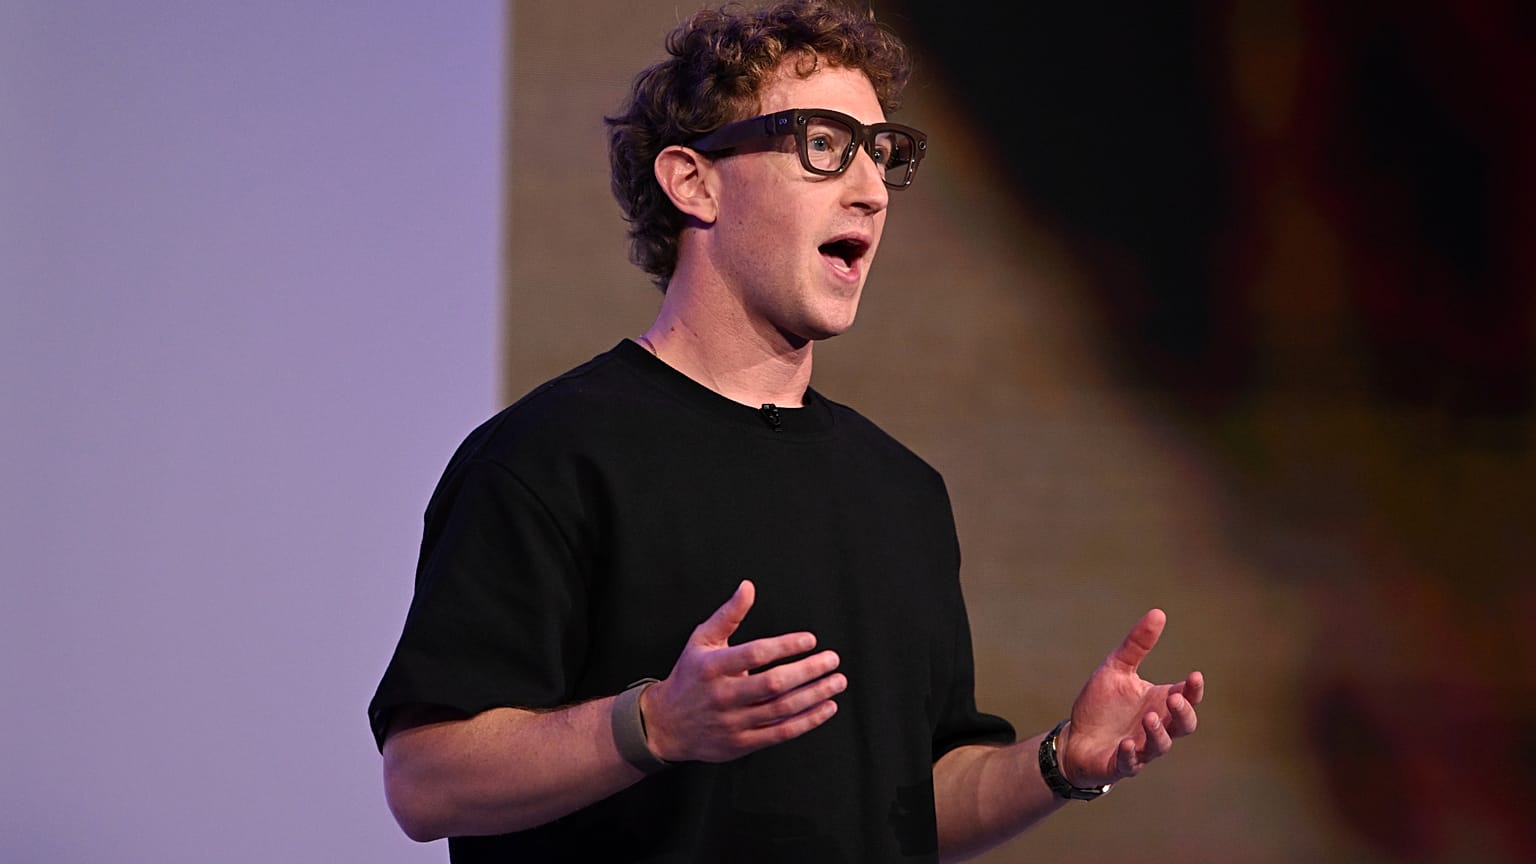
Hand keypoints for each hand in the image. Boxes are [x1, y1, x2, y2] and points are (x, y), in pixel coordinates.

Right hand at [640, 580, 845, 762]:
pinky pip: (781, 733)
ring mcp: (732, 723)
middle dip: (808, 671)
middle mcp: (722, 696)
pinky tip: (826, 707)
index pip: (754, 654)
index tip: (810, 640)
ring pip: (781, 709)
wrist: (666, 724)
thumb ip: (728, 615)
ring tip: (836, 681)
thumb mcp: (701, 641)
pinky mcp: (741, 744)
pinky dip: (807, 721)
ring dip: (814, 695)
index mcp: (712, 667)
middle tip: (832, 659)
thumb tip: (748, 587)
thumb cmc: (690, 676)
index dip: (785, 646)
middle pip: (773, 684)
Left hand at [1058, 609, 1202, 787]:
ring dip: (1158, 733)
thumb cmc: (1101, 705)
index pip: (1186, 697)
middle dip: (1183, 713)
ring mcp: (1141, 748)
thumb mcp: (1116, 669)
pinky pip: (1131, 764)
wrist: (1074, 737)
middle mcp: (1156, 727)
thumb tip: (1158, 612)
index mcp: (1158, 703)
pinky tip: (1126, 744)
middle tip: (1173, 698)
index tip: (1194, 676)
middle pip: (1184, 725)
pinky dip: (1131, 756)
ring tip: (1149, 718)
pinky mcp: (1120, 764)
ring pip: (1161, 746)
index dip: (1194, 690)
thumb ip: (1137, 645)